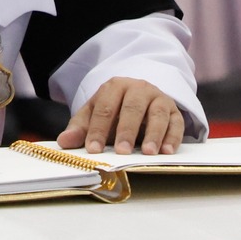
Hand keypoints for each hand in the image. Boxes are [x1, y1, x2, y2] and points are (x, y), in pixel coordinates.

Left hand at [58, 77, 186, 155]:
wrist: (141, 97)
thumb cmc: (114, 110)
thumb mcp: (95, 115)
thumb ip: (80, 128)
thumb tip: (64, 142)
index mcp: (115, 86)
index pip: (105, 108)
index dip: (97, 129)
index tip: (93, 150)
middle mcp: (138, 88)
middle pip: (132, 108)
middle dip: (126, 130)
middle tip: (121, 152)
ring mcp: (158, 98)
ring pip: (157, 113)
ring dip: (154, 133)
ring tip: (148, 153)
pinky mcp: (174, 111)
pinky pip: (176, 123)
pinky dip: (172, 137)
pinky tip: (167, 151)